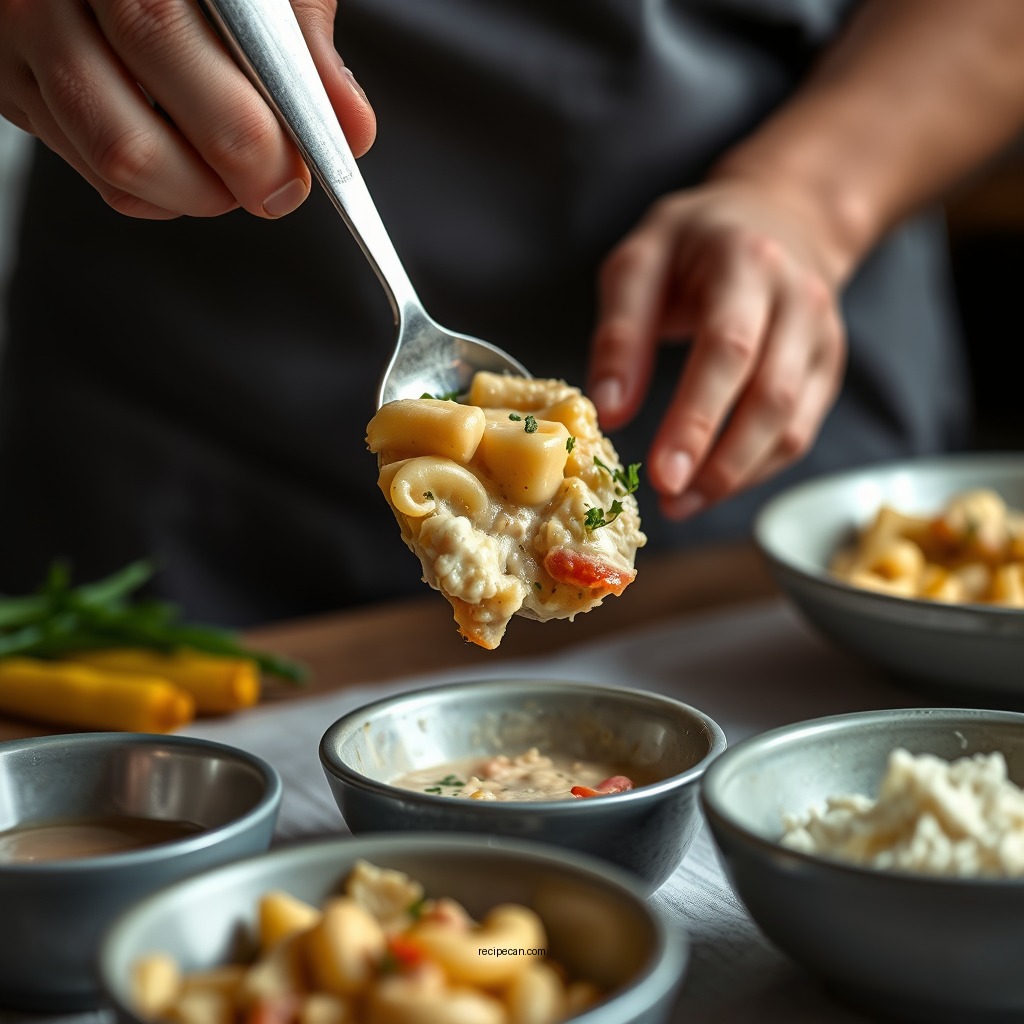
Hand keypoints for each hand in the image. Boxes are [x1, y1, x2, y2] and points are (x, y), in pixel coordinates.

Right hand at [0, 0, 374, 218]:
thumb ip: (301, 38)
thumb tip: (348, 127)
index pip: (164, 39)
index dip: (240, 129)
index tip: (294, 172)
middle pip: (132, 134)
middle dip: (227, 179)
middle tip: (277, 187)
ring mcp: (21, 39)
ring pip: (111, 164)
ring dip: (193, 192)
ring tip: (235, 173)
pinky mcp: (10, 80)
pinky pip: (89, 167)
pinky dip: (155, 185)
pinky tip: (185, 153)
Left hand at [587, 176, 846, 519]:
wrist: (780, 214)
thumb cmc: (695, 242)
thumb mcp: (639, 261)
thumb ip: (620, 332)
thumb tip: (608, 411)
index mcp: (747, 264)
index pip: (729, 350)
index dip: (697, 418)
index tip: (660, 473)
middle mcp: (799, 301)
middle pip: (769, 397)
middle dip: (719, 462)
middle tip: (669, 500)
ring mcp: (823, 338)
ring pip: (792, 426)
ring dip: (736, 476)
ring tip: (681, 503)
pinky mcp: (827, 369)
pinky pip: (798, 433)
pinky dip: (755, 470)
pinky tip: (711, 486)